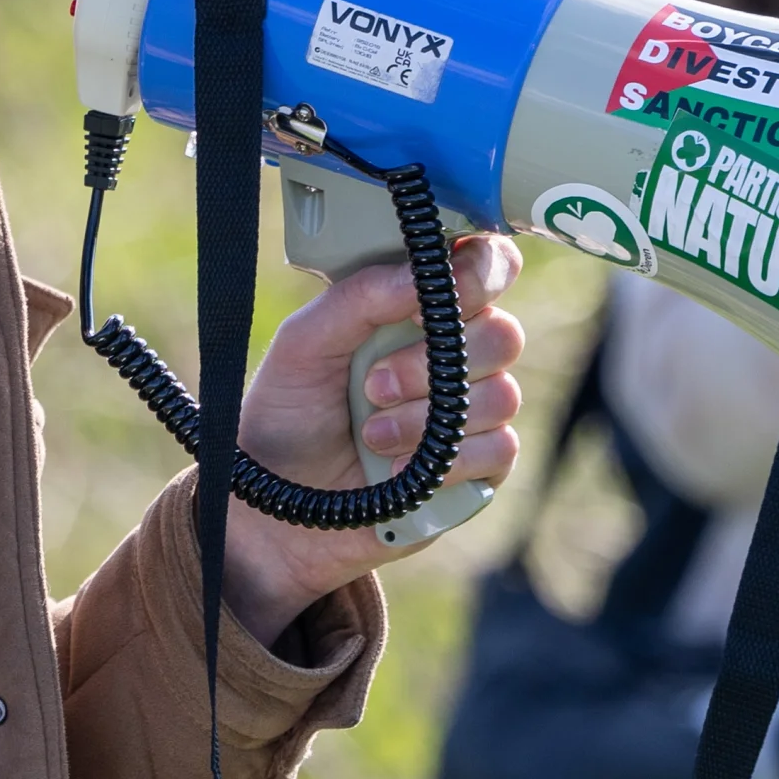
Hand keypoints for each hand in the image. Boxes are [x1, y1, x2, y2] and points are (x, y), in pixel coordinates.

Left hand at [215, 232, 527, 643]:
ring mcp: (470, 415)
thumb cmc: (287, 416)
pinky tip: (397, 469)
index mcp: (416, 312)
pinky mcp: (476, 470)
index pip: (484, 270)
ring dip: (429, 416)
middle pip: (503, 334)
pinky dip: (447, 459)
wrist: (274, 508)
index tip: (448, 290)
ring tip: (371, 434)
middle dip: (436, 361)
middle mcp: (452, 357)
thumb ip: (359, 298)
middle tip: (374, 385)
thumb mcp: (303, 345)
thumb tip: (422, 272)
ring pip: (503, 394)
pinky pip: (500, 450)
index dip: (482, 272)